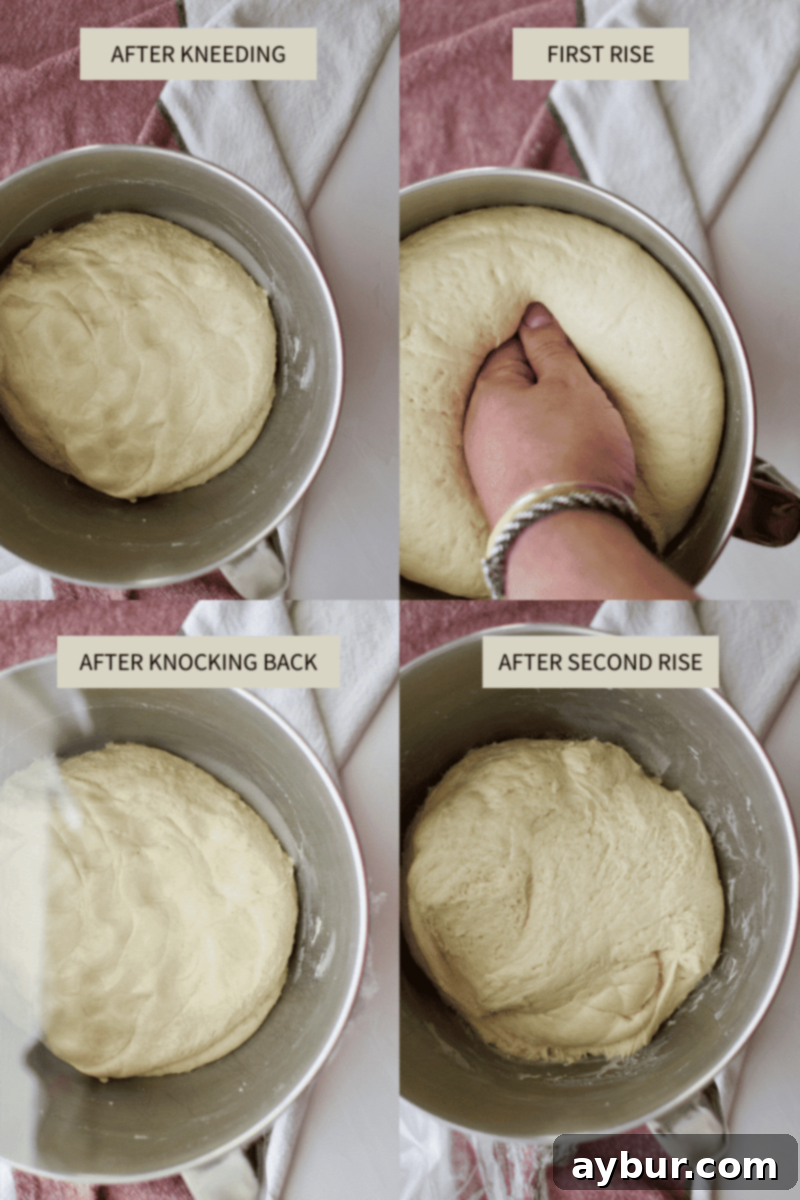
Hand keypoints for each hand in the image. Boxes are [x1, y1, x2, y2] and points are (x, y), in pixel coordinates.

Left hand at [463, 302, 635, 526]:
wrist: (569, 534)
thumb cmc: (573, 454)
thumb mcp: (570, 385)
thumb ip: (551, 348)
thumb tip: (534, 315)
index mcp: (487, 394)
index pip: (509, 348)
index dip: (540, 341)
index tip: (564, 341)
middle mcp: (477, 430)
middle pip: (510, 390)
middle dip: (542, 384)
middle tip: (580, 384)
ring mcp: (486, 466)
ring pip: (515, 426)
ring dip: (542, 420)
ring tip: (580, 424)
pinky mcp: (503, 495)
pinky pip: (521, 457)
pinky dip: (541, 450)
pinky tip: (565, 456)